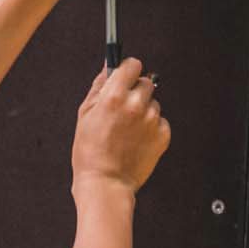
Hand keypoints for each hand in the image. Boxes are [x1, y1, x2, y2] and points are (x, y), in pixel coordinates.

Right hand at [73, 57, 170, 191]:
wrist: (106, 182)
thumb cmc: (89, 150)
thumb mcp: (85, 114)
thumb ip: (99, 86)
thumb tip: (108, 67)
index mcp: (115, 96)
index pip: (132, 65)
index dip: (127, 70)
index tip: (125, 76)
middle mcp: (136, 104)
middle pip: (146, 82)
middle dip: (136, 91)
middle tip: (122, 110)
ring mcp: (152, 120)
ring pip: (153, 103)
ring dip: (143, 110)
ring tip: (127, 130)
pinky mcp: (163, 135)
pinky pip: (160, 121)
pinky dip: (151, 127)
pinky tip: (136, 140)